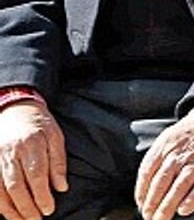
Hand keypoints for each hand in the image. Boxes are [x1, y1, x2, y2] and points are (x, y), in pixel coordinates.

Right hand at [0, 102, 65, 219]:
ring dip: (10, 210)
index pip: (36, 175)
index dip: (42, 195)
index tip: (49, 209)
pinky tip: (6, 212)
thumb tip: (61, 187)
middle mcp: (10, 153)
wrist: (15, 110)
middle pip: (16, 186)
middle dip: (26, 207)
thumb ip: (58, 162)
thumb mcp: (56, 137)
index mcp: (31, 144)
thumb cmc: (39, 125)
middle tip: (36, 219)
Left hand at [134, 113, 193, 219]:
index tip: (141, 205)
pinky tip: (184, 210)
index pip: (147, 172)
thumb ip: (158, 159)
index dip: (141, 192)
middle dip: (152, 203)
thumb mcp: (169, 138)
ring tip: (161, 219)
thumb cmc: (192, 135)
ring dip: (167, 205)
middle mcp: (179, 153)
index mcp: (164, 146)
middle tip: (148, 217)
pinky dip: (193, 198)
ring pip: (179, 186)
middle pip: (161, 182)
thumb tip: (145, 187)